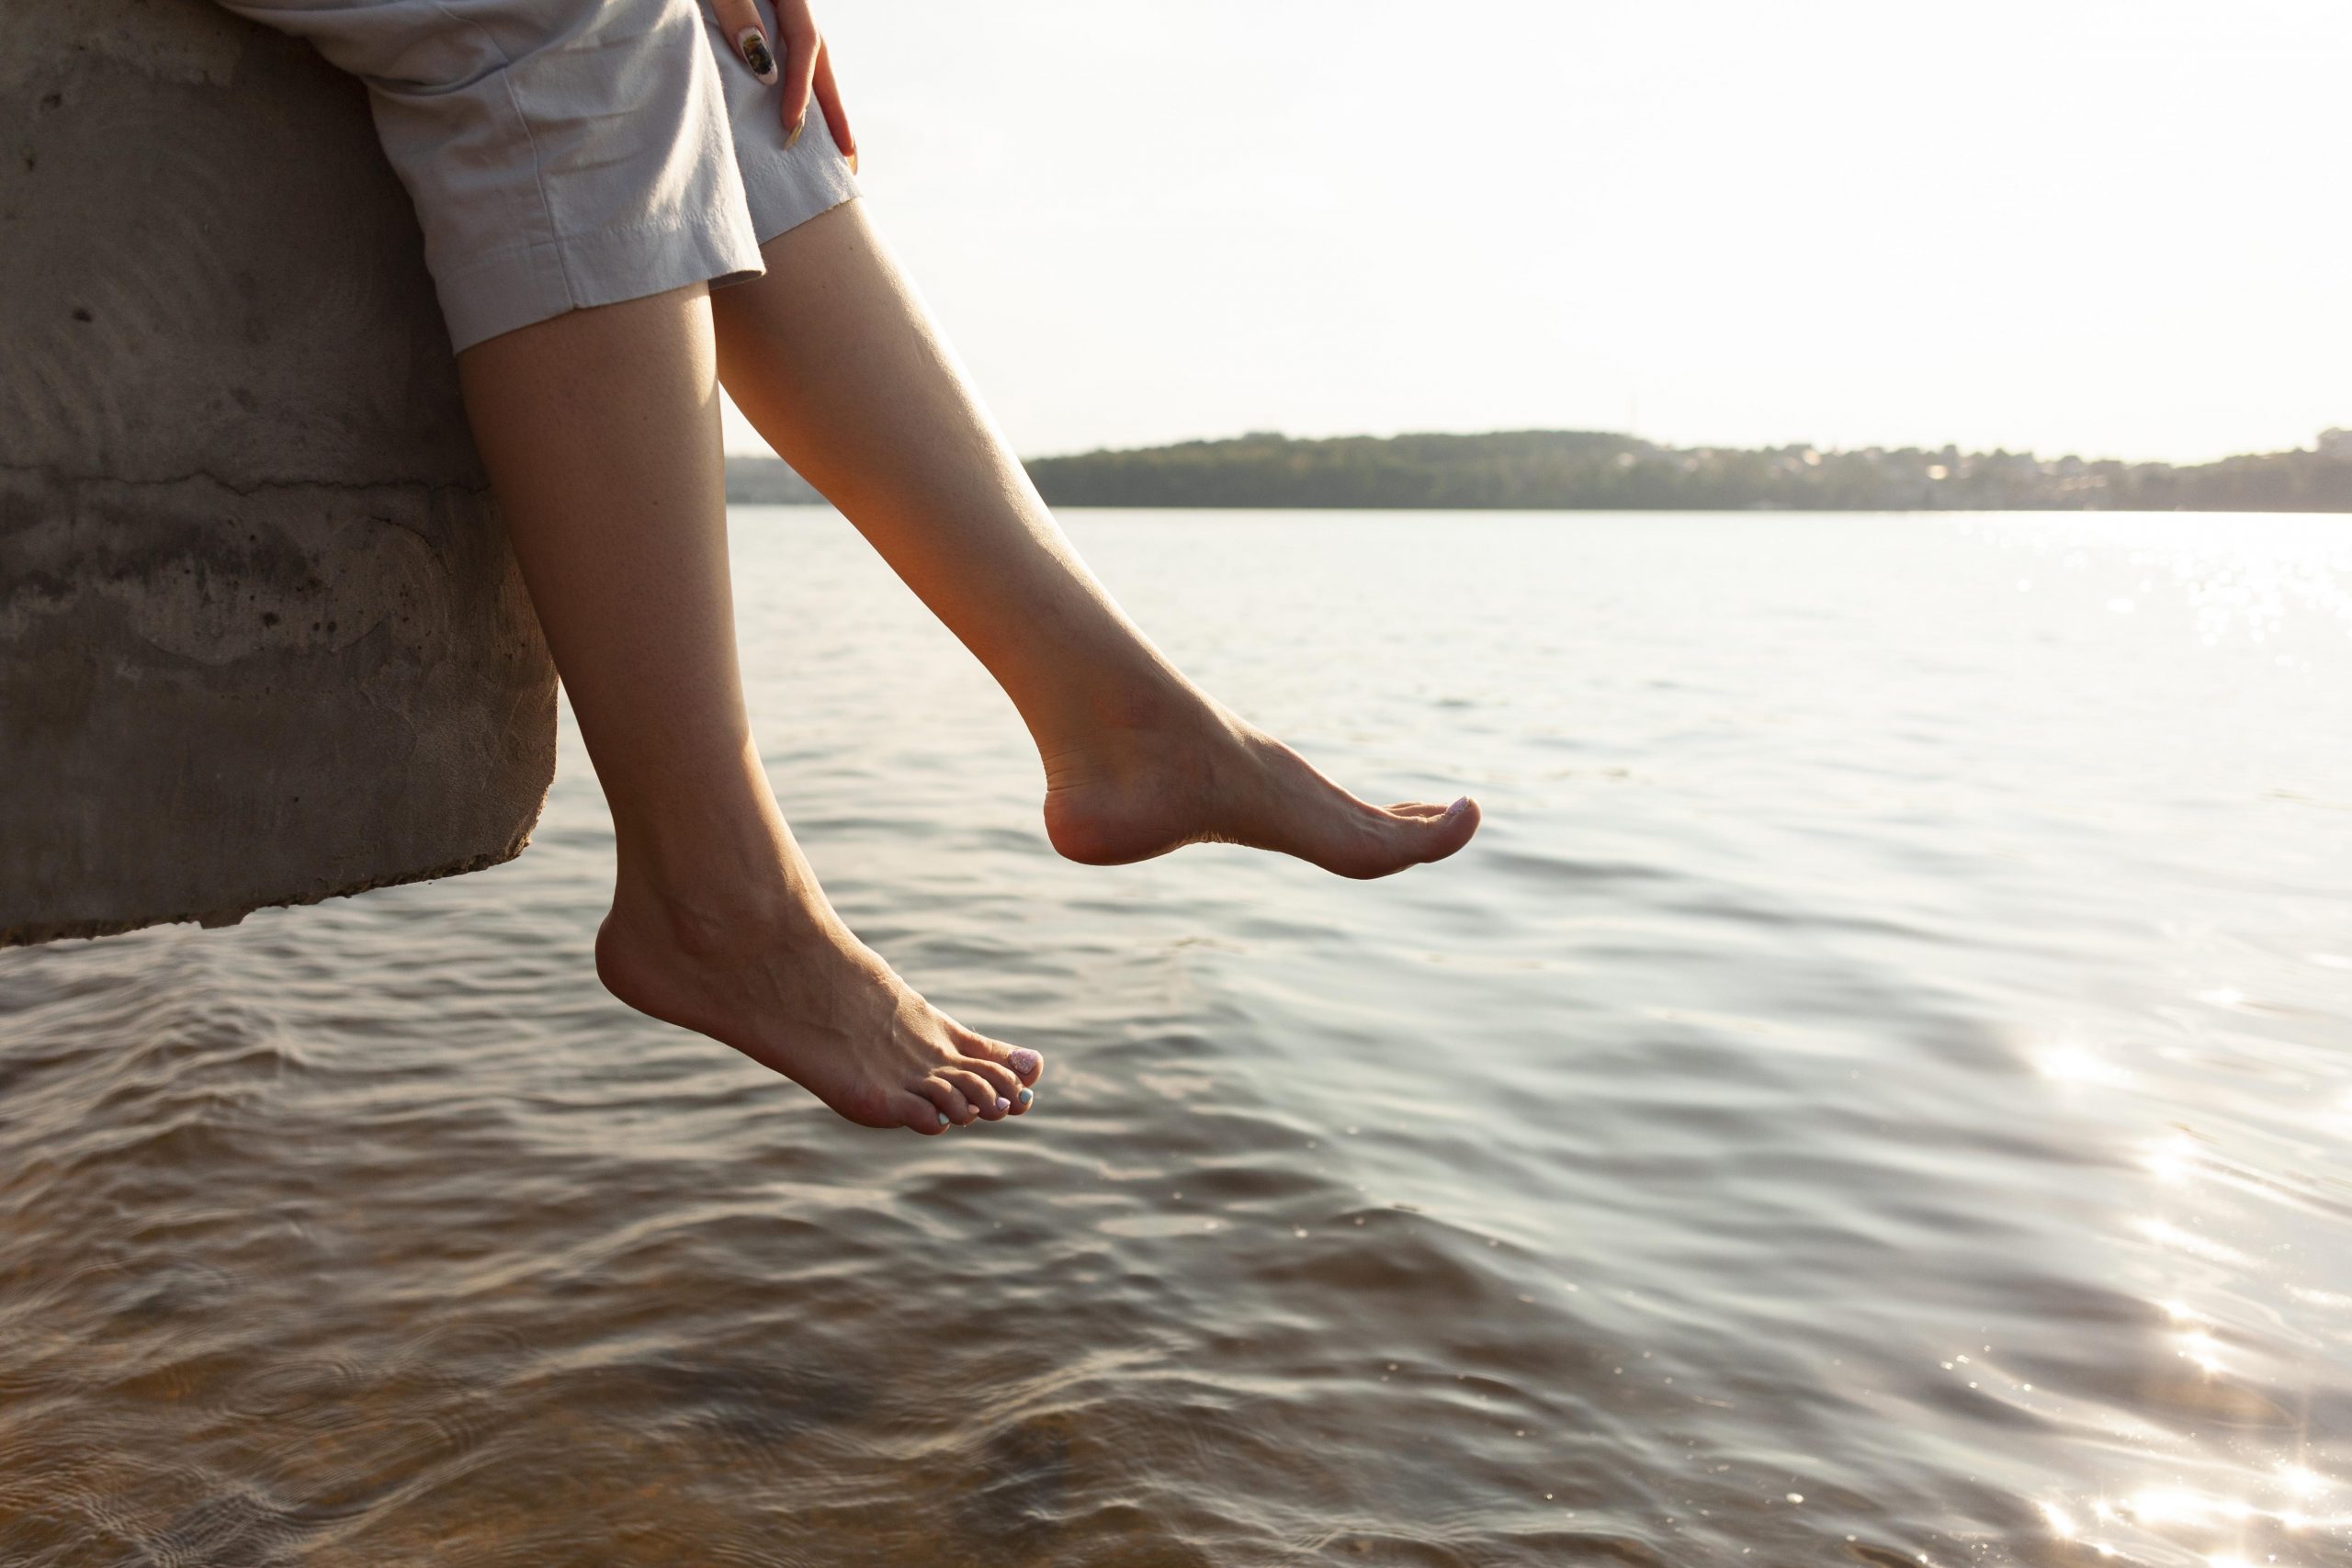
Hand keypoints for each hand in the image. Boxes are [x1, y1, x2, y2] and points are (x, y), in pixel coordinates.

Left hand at [707, 0, 856, 169]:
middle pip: (820, 55)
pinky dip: (795, 80)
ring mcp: (777, 3)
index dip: (801, 86)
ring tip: (832, 140)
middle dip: (834, 107)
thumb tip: (765, 68)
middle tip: (848, 154)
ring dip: (820, 98)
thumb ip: (736, 9)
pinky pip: (786, 49)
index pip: (806, 42)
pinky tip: (794, 104)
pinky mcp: (759, 8)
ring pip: (807, 53)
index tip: (791, 124)